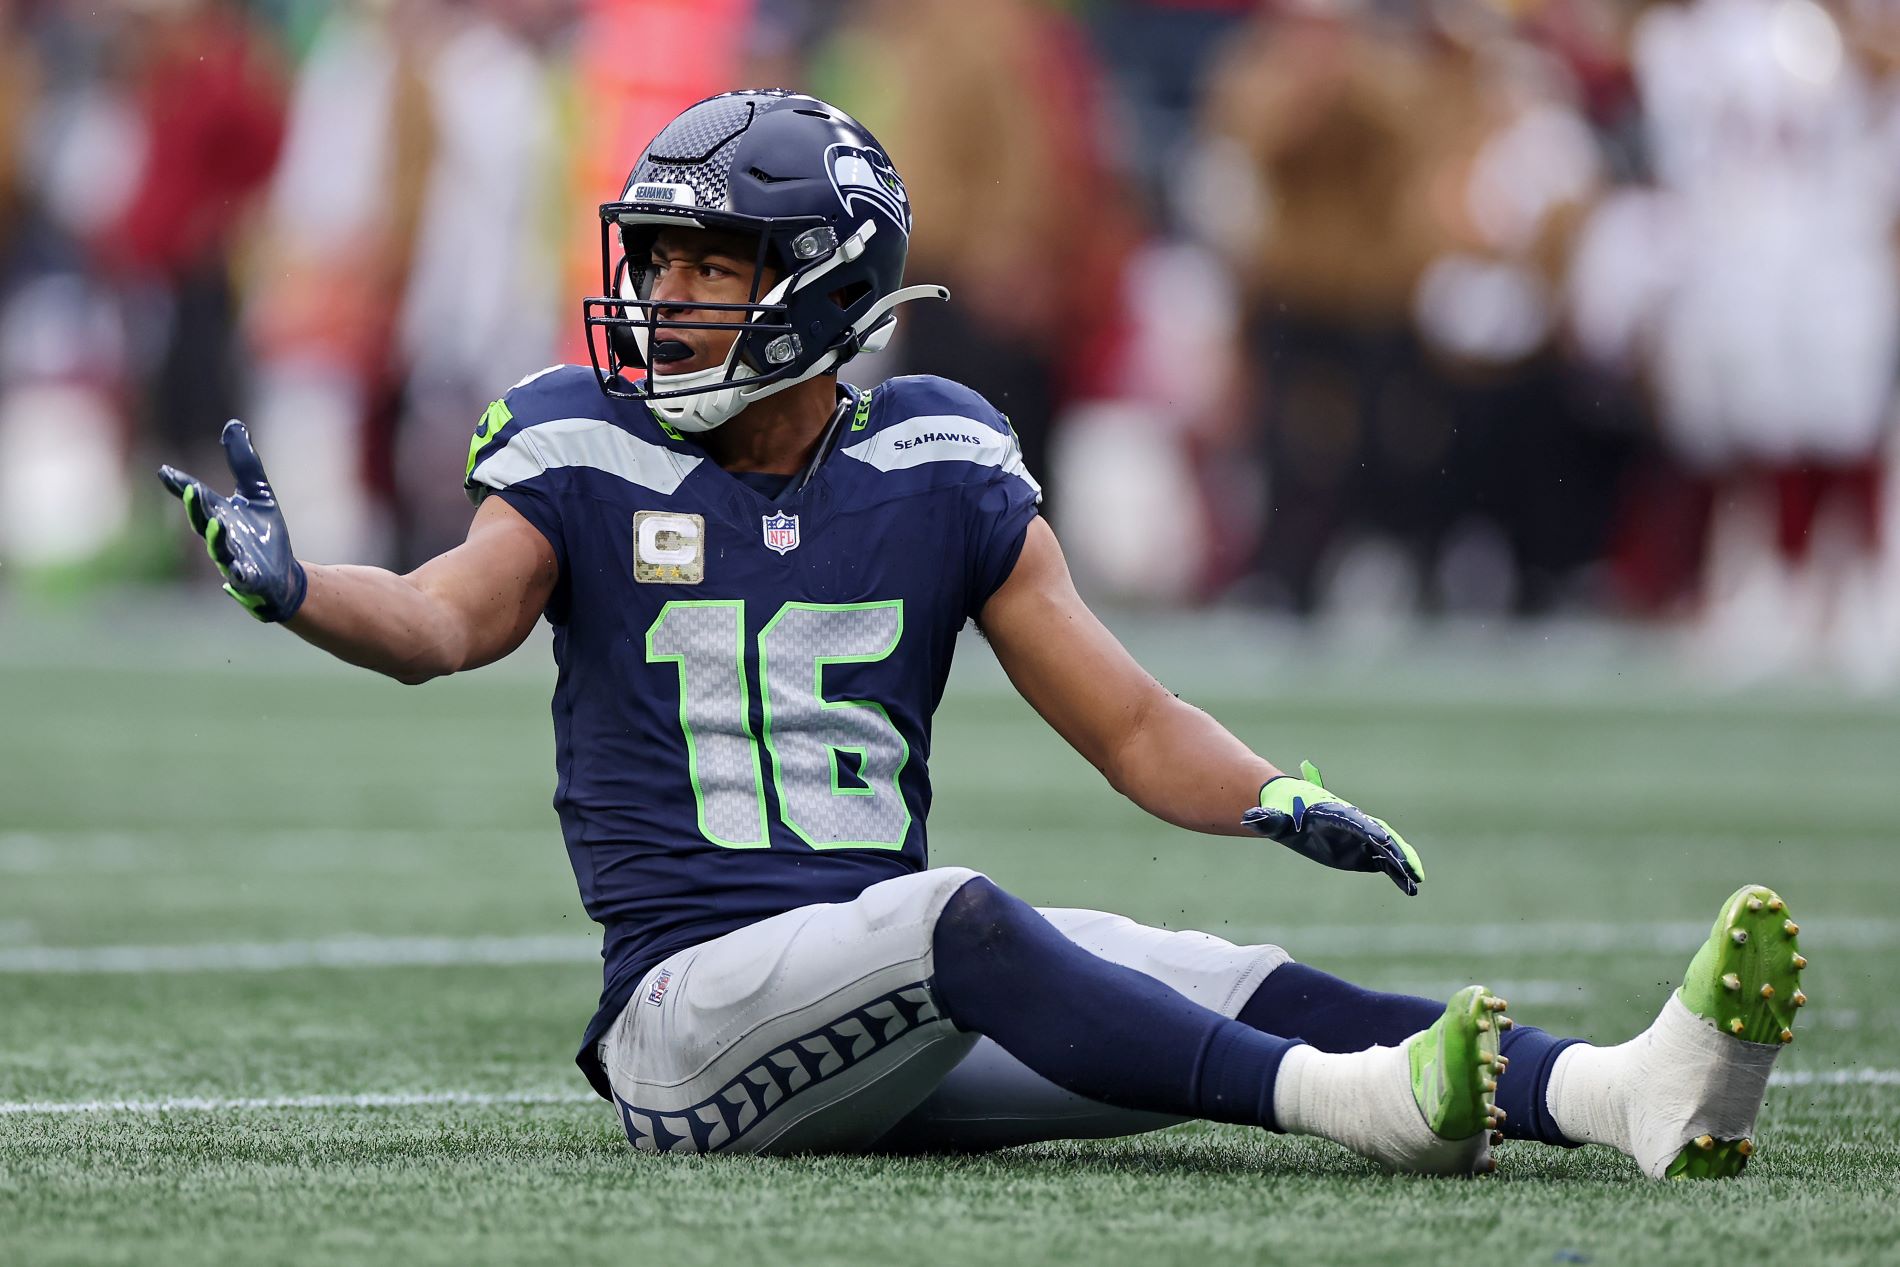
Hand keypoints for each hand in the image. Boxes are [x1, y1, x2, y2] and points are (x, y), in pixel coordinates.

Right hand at [158, 421, 306, 622]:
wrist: (283, 573)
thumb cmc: (263, 533)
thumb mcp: (257, 492)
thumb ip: (244, 463)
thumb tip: (233, 424)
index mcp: (218, 514)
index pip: (197, 497)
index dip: (181, 485)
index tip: (165, 471)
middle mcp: (220, 536)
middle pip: (203, 521)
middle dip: (196, 507)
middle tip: (192, 490)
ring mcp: (232, 559)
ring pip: (219, 549)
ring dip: (215, 537)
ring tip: (216, 522)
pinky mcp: (249, 579)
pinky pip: (241, 576)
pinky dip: (239, 573)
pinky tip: (239, 570)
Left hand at [1241, 760, 1423, 895]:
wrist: (1289, 807)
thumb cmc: (1280, 812)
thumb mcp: (1271, 818)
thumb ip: (1265, 820)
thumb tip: (1248, 819)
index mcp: (1333, 813)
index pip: (1354, 822)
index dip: (1368, 831)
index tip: (1382, 841)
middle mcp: (1352, 822)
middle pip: (1379, 834)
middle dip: (1394, 849)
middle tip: (1410, 867)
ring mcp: (1359, 836)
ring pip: (1387, 848)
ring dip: (1402, 862)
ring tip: (1417, 881)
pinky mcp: (1361, 850)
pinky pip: (1383, 861)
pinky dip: (1397, 871)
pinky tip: (1411, 886)